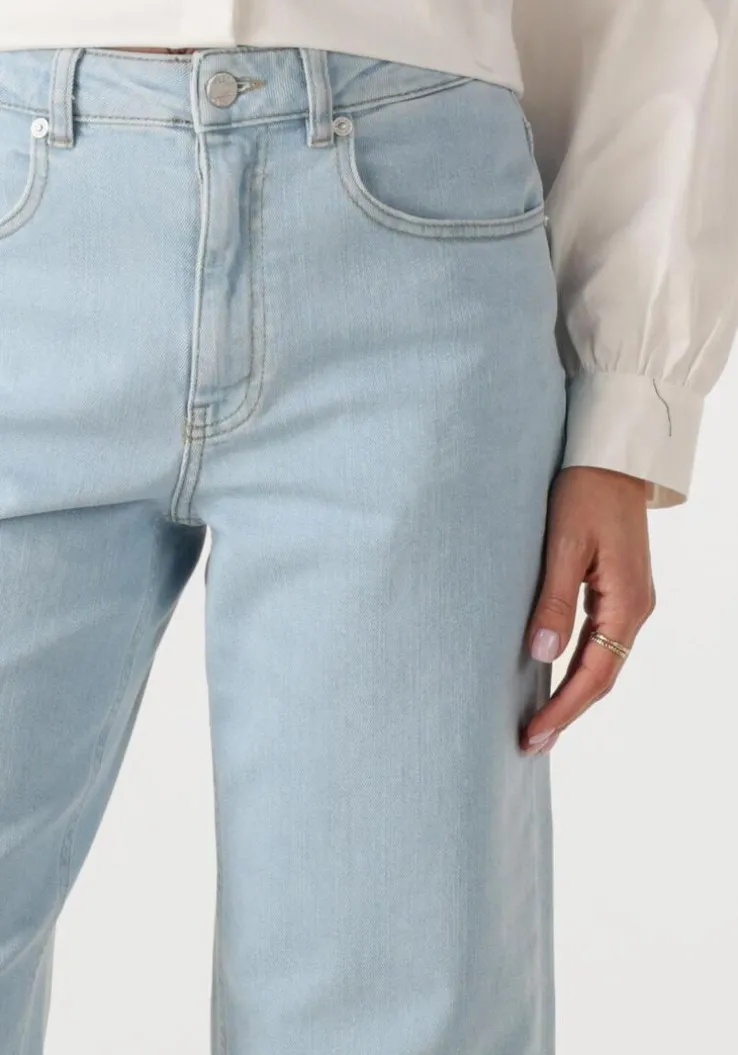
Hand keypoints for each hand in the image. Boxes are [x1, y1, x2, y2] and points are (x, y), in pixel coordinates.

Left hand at [520, 466, 655, 754]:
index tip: (534, 735)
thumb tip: (542, 655)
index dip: (563, 708)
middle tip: (531, 743)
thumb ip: (554, 601)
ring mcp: (630, 601)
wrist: (612, 459)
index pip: (593, 674)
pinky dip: (579, 668)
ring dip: (573, 695)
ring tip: (542, 724)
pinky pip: (602, 642)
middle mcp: (635, 609)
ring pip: (604, 662)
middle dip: (567, 713)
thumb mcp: (564, 545)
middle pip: (602, 677)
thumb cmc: (585, 493)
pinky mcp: (619, 590)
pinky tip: (557, 679)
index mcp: (626, 603)